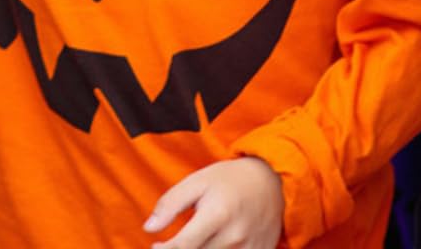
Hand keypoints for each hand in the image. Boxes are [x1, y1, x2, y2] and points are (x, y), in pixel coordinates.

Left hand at [144, 157, 282, 248]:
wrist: (272, 182)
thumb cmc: (229, 179)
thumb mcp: (197, 181)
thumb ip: (170, 204)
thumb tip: (148, 228)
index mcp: (217, 214)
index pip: (184, 245)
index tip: (155, 246)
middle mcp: (234, 237)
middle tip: (173, 243)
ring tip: (195, 240)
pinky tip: (211, 244)